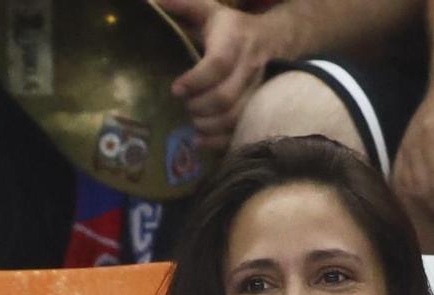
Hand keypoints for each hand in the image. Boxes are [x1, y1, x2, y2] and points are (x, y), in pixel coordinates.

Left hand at [153, 0, 284, 148]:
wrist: (277, 39)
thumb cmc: (234, 28)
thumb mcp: (211, 12)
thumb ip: (185, 5)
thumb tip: (156, 1)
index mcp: (235, 41)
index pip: (217, 64)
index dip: (195, 80)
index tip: (175, 89)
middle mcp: (249, 66)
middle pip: (224, 97)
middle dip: (198, 107)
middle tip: (185, 105)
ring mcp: (257, 89)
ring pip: (234, 117)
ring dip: (207, 125)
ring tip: (193, 121)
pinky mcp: (259, 106)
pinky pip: (242, 130)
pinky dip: (220, 141)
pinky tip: (201, 140)